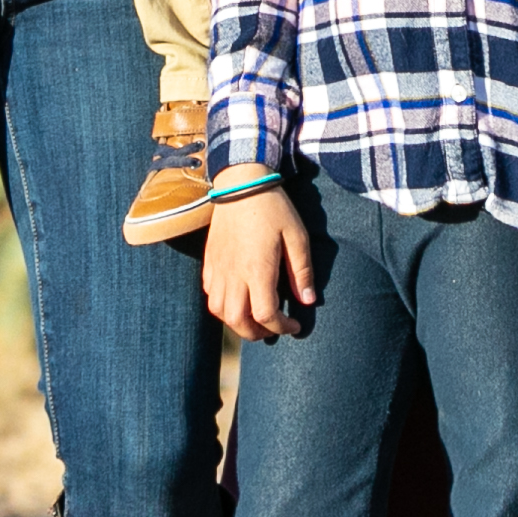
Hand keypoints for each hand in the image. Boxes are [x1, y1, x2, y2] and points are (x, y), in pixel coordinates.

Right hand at [201, 186, 317, 340]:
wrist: (240, 183)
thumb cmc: (273, 208)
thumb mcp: (297, 236)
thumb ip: (302, 271)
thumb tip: (307, 301)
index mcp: (257, 270)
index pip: (265, 315)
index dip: (282, 328)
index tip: (295, 325)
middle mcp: (234, 274)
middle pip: (238, 321)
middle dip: (257, 333)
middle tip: (274, 328)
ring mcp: (218, 268)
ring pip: (219, 311)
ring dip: (237, 322)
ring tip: (255, 317)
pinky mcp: (209, 260)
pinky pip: (210, 293)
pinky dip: (223, 305)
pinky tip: (238, 297)